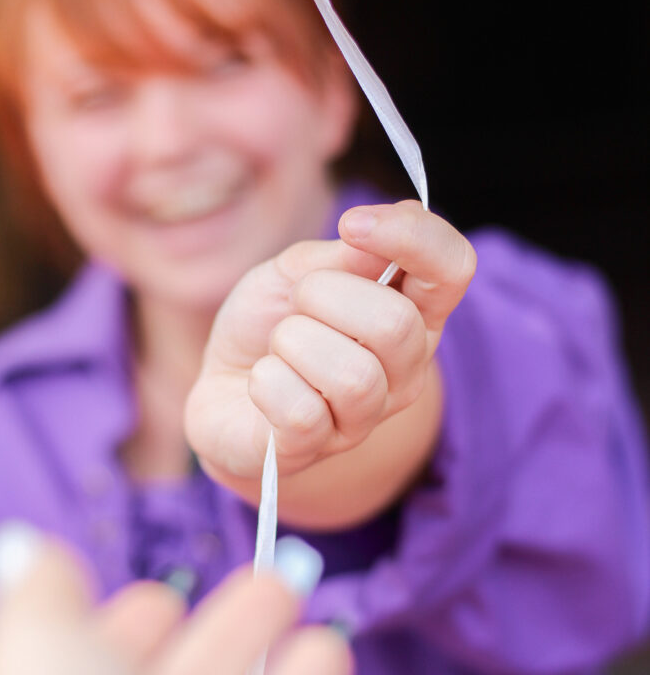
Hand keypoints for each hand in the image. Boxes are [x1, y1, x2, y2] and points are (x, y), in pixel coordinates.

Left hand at [186, 200, 474, 481]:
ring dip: (293, 343)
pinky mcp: (315, 449)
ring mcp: (366, 417)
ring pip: (353, 376)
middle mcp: (405, 368)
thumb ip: (338, 257)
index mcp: (413, 311)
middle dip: (326, 295)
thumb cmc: (269, 325)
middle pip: (397, 324)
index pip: (453, 267)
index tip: (352, 225)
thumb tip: (370, 240)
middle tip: (298, 303)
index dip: (411, 236)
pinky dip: (267, 383)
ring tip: (280, 347)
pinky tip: (262, 382)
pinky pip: (303, 413)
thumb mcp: (296, 272)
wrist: (221, 388)